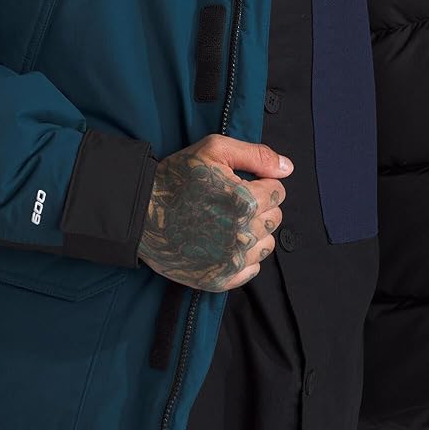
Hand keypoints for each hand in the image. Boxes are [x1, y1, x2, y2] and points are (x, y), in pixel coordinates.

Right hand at [137, 134, 293, 291]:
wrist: (140, 212)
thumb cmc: (177, 178)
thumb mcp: (214, 150)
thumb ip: (257, 155)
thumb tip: (288, 168)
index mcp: (244, 201)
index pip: (278, 192)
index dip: (261, 183)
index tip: (242, 183)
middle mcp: (241, 234)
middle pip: (275, 218)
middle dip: (260, 206)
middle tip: (232, 201)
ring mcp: (230, 260)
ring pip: (266, 244)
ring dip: (254, 231)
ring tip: (228, 221)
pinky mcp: (219, 279)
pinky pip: (252, 269)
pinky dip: (243, 256)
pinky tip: (224, 242)